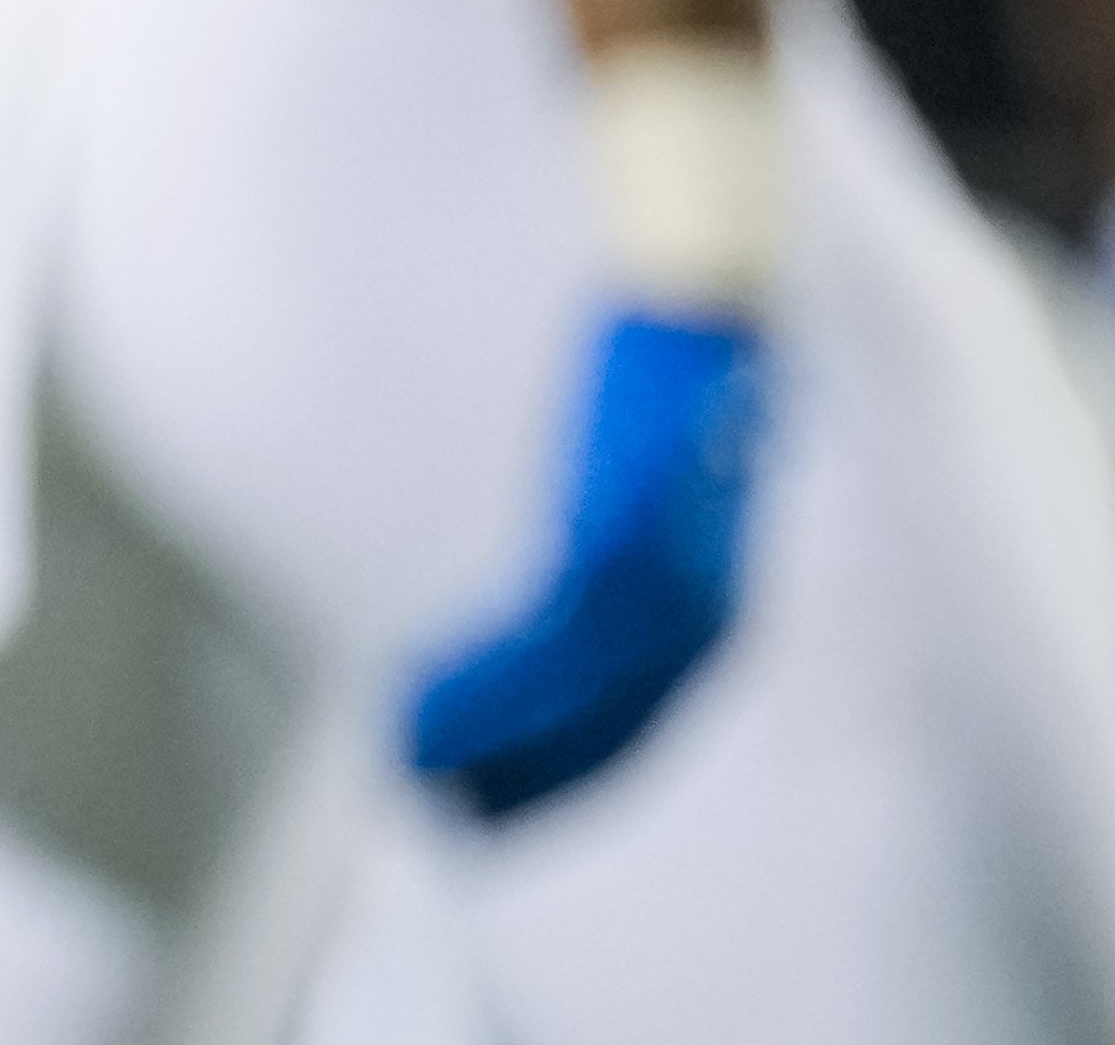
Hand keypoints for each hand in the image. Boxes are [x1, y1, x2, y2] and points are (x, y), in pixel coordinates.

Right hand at [405, 309, 768, 818]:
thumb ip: (634, 574)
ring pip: (557, 700)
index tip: (489, 813)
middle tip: (431, 806)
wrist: (701, 302)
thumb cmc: (675, 388)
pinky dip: (475, 677)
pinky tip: (417, 687)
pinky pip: (537, 643)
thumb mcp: (665, 508)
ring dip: (475, 732)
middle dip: (512, 782)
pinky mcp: (616, 540)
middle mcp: (699, 622)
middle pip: (598, 738)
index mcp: (713, 621)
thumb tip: (580, 613)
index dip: (554, 785)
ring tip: (401, 753)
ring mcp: (661, 586)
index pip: (631, 740)